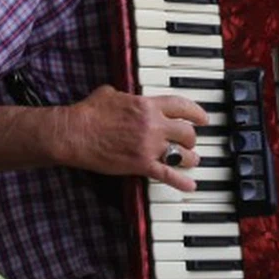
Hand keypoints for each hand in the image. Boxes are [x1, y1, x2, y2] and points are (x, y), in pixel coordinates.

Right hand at [61, 85, 208, 190]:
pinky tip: (190, 185)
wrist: (75, 133)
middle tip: (191, 141)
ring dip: (190, 158)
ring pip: (182, 154)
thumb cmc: (89, 113)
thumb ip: (126, 95)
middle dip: (191, 138)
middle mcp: (153, 125)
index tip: (202, 118)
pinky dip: (181, 181)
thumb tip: (126, 95)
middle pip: (186, 132)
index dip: (196, 112)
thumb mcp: (110, 93)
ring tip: (192, 160)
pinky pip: (168, 175)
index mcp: (148, 105)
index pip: (182, 106)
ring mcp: (149, 146)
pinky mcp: (141, 165)